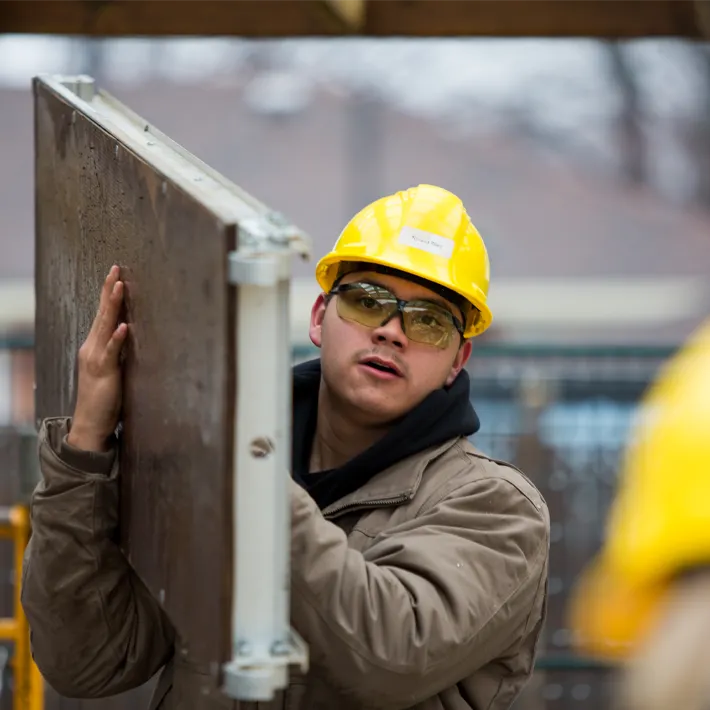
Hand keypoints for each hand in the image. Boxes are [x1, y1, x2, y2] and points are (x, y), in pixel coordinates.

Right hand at [67, 265, 127, 452]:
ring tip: (121, 287)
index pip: (102, 314)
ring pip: (105, 327)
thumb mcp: (113, 368)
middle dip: (110, 291)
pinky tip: (124, 326)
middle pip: (103, 314)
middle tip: (117, 269)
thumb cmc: (104, 396)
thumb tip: (132, 334)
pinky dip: (117, 338)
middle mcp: (92, 347)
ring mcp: (96, 358)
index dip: (108, 293)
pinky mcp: (104, 372)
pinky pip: (111, 352)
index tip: (116, 273)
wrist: (91, 422)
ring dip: (113, 306)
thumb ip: (119, 351)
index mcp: (95, 345)